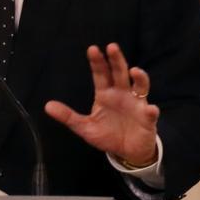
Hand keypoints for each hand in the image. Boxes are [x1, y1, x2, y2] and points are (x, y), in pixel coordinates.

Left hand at [45, 43, 159, 166]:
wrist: (127, 151)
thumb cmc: (107, 135)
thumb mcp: (85, 127)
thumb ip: (68, 116)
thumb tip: (47, 106)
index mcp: (105, 94)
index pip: (100, 74)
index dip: (97, 62)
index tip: (92, 49)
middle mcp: (122, 94)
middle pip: (119, 73)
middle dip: (116, 60)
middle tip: (112, 47)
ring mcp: (136, 104)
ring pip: (140, 86)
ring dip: (139, 77)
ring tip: (134, 71)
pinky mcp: (147, 117)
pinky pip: (151, 112)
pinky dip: (152, 111)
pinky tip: (151, 110)